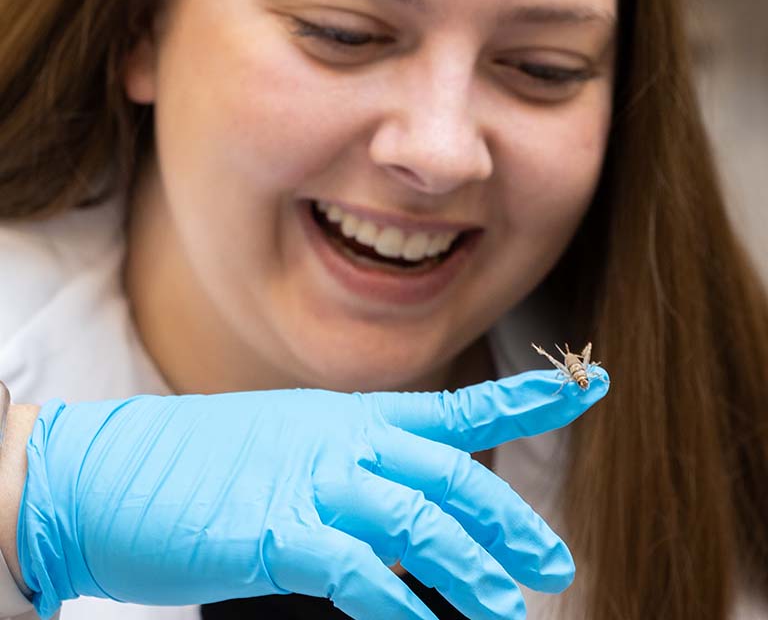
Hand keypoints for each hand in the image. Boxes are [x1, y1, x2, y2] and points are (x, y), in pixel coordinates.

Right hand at [18, 368, 607, 619]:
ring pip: (416, 520)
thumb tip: (400, 504)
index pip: (454, 407)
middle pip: (449, 474)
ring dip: (468, 568)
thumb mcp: (289, 447)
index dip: (524, 396)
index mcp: (349, 416)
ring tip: (507, 608)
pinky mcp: (275, 530)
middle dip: (507, 518)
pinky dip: (398, 607)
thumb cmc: (200, 465)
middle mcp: (341, 439)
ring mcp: (309, 481)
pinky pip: (358, 571)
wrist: (108, 472)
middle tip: (552, 559)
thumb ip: (349, 469)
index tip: (583, 384)